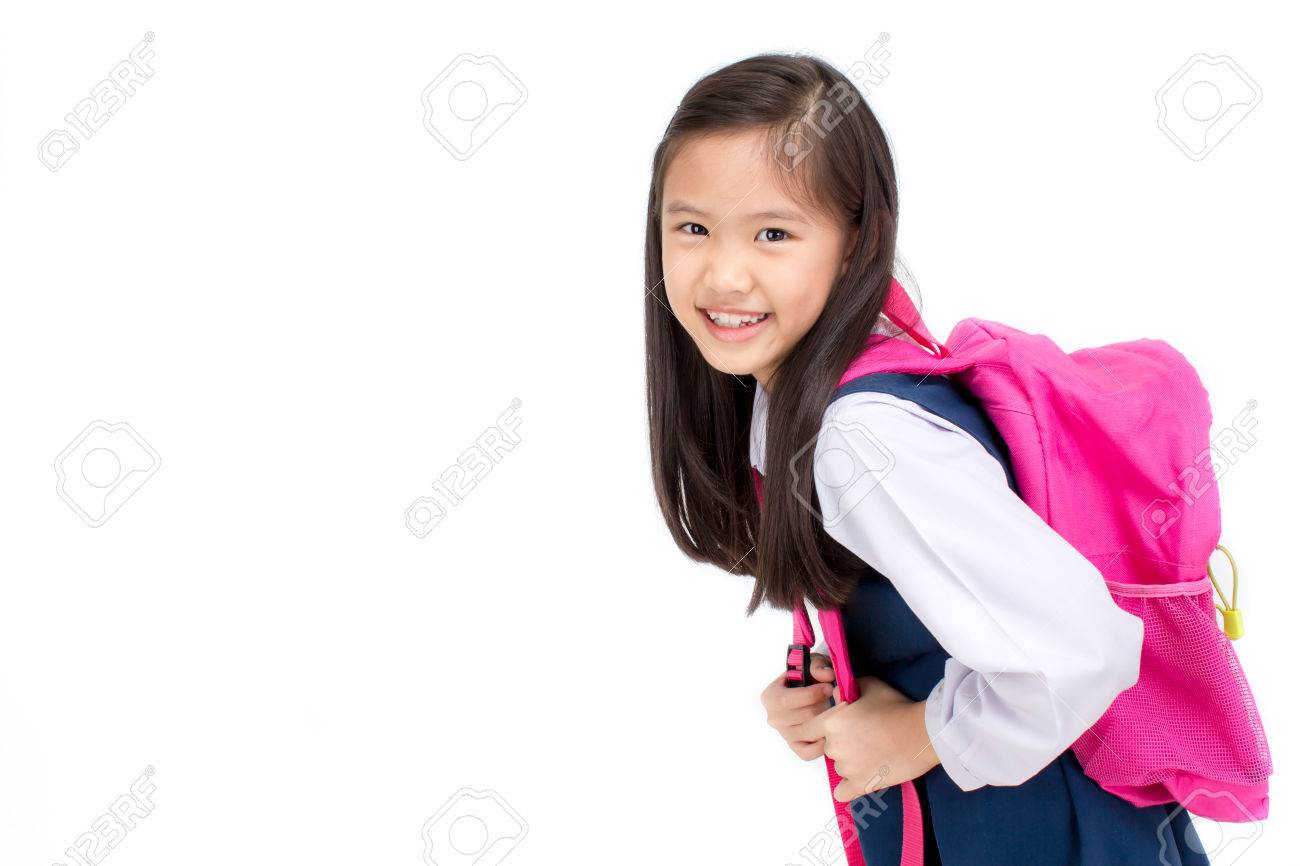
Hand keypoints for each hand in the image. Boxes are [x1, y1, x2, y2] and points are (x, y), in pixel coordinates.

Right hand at [760, 653, 834, 759]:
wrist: (812, 689)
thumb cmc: (810, 676)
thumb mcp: (812, 663)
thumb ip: (818, 665)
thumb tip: (826, 675)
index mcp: (770, 697)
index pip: (786, 701)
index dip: (811, 694)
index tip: (829, 686)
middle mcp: (774, 718)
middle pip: (804, 717)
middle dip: (824, 705)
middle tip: (837, 697)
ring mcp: (785, 735)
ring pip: (809, 733)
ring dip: (827, 721)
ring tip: (836, 709)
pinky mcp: (796, 747)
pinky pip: (808, 752)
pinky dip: (822, 744)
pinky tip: (830, 728)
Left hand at [804, 675, 940, 801]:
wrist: (922, 732)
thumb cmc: (895, 706)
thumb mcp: (866, 685)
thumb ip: (843, 690)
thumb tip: (834, 696)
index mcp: (830, 723)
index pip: (806, 730)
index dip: (817, 728)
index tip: (832, 727)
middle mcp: (834, 747)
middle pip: (827, 747)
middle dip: (841, 741)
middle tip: (864, 735)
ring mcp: (847, 768)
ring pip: (839, 766)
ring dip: (850, 761)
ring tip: (874, 751)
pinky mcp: (862, 785)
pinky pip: (843, 792)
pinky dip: (849, 786)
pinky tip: (861, 776)